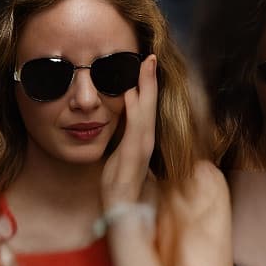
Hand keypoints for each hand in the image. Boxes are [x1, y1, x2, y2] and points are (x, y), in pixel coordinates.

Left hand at [101, 55, 157, 209]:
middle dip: (149, 79)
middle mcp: (145, 140)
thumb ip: (122, 139)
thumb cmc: (119, 185)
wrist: (122, 210)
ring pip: (145, 110)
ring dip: (146, 87)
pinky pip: (136, 126)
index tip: (145, 63)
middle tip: (149, 55)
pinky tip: (132, 93)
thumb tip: (116, 121)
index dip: (146, 85)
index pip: (144, 107)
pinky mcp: (135, 154)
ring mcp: (142, 146)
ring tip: (146, 65)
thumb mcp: (119, 156)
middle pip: (149, 103)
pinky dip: (137, 108)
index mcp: (140, 138)